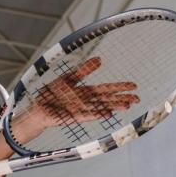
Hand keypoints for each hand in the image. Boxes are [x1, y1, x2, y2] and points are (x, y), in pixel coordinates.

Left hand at [13, 57, 139, 138]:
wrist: (38, 108)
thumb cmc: (52, 94)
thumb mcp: (68, 78)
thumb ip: (84, 71)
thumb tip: (99, 59)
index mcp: (85, 92)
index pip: (106, 89)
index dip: (119, 87)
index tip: (133, 86)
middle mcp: (85, 102)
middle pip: (107, 99)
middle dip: (122, 98)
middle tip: (137, 99)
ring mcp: (80, 110)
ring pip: (100, 108)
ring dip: (113, 106)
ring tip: (126, 106)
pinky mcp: (71, 117)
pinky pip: (85, 115)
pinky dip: (95, 114)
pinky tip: (106, 114)